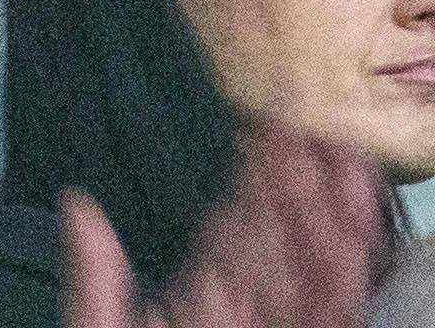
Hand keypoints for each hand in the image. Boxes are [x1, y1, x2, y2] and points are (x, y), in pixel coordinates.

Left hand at [52, 130, 390, 327]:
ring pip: (313, 280)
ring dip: (332, 222)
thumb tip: (79, 203)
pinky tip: (355, 231)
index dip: (250, 186)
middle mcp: (244, 322)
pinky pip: (331, 316)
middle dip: (299, 191)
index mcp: (196, 314)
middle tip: (316, 126)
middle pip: (279, 250)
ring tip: (346, 159)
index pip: (228, 241)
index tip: (264, 130)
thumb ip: (96, 286)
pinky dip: (346, 276)